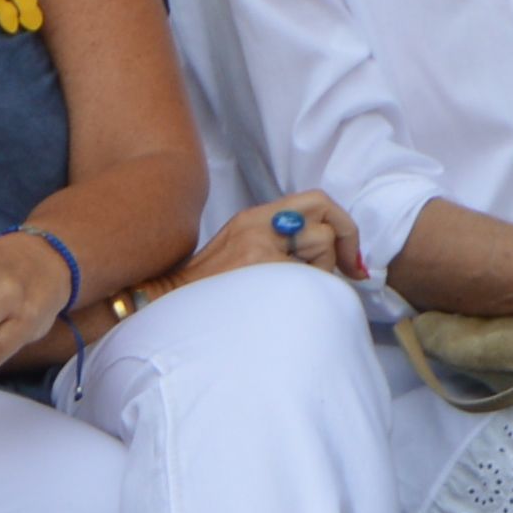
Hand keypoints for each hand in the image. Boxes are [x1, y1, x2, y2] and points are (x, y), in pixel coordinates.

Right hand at [163, 192, 355, 290]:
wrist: (163, 311)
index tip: (349, 258)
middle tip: (337, 274)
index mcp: (252, 218)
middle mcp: (257, 226)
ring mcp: (260, 250)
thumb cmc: (206, 295)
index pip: (316, 201)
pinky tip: (286, 309)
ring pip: (322, 247)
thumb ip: (279, 243)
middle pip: (326, 218)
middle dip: (339, 247)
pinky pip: (313, 278)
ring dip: (321, 275)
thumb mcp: (240, 252)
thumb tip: (328, 253)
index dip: (343, 225)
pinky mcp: (263, 274)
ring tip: (290, 295)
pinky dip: (312, 294)